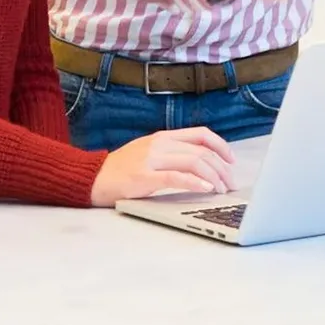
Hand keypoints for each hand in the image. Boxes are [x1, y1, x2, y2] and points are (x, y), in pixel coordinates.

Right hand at [89, 127, 237, 206]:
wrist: (93, 178)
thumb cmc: (121, 169)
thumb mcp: (149, 153)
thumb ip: (172, 154)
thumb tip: (202, 164)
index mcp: (162, 137)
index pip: (200, 134)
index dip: (221, 146)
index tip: (231, 161)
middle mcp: (159, 144)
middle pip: (201, 151)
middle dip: (222, 169)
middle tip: (230, 184)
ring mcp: (151, 159)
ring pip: (193, 162)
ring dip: (213, 177)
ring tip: (221, 190)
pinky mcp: (144, 177)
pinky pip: (176, 177)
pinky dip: (195, 183)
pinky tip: (205, 189)